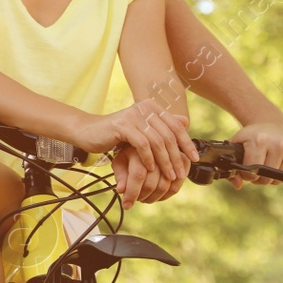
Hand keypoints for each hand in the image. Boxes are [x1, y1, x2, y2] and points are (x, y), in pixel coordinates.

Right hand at [78, 99, 195, 200]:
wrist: (88, 132)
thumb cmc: (116, 134)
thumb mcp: (141, 130)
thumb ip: (162, 125)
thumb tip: (186, 122)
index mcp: (152, 107)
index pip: (176, 126)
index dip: (187, 143)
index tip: (194, 159)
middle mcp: (145, 107)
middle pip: (169, 135)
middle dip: (176, 157)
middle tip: (180, 173)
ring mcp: (134, 115)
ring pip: (157, 141)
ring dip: (165, 161)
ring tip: (168, 176)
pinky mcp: (123, 125)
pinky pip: (142, 145)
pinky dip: (148, 159)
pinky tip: (149, 170)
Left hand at [110, 145, 185, 204]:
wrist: (153, 140)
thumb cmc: (132, 154)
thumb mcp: (120, 161)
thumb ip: (120, 174)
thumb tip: (121, 190)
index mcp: (140, 148)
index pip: (138, 175)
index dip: (132, 193)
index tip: (126, 206)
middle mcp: (158, 151)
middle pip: (151, 184)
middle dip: (142, 197)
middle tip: (136, 200)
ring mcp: (173, 156)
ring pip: (164, 187)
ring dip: (153, 198)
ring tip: (145, 198)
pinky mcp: (184, 161)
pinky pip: (176, 186)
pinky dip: (166, 195)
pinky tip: (158, 196)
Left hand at [227, 119, 282, 188]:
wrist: (272, 122)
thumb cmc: (253, 136)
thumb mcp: (237, 144)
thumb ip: (230, 165)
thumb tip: (237, 185)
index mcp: (260, 141)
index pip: (251, 174)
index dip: (247, 175)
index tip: (247, 169)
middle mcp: (279, 144)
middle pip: (266, 179)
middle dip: (259, 178)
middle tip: (258, 167)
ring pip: (279, 180)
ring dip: (272, 177)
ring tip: (269, 163)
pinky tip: (281, 162)